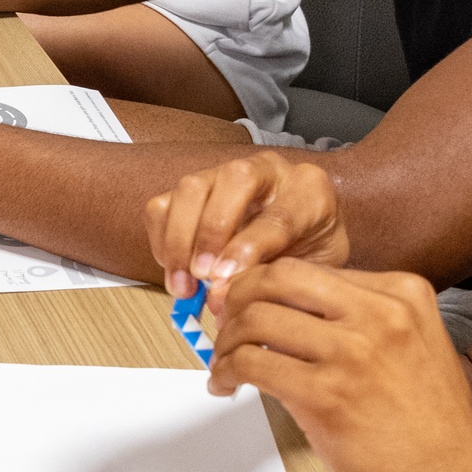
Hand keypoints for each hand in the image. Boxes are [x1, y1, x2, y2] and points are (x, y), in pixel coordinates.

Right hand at [146, 150, 353, 299]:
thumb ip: (272, 281)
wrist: (303, 238)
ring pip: (192, 188)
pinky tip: (176, 270)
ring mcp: (226, 173)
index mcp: (309, 191)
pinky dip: (162, 240)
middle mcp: (268, 171)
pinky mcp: (194, 189)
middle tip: (202, 276)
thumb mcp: (309, 272)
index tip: (225, 278)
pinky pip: (163, 205)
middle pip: (234, 181)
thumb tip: (220, 300)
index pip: (277, 214)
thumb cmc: (308, 255)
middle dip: (211, 232)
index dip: (247, 248)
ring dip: (179, 240)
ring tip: (183, 284)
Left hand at [204, 261, 471, 471]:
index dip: (263, 285)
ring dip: (226, 342)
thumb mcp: (410, 347)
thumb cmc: (429, 427)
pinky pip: (253, 364)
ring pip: (256, 318)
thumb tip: (285, 311)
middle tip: (223, 326)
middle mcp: (381, 313)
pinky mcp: (329, 395)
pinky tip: (228, 386)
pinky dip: (226, 372)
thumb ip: (358, 320)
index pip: (309, 268)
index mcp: (402, 292)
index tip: (243, 305)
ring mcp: (355, 352)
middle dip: (237, 299)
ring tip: (224, 365)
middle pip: (277, 278)